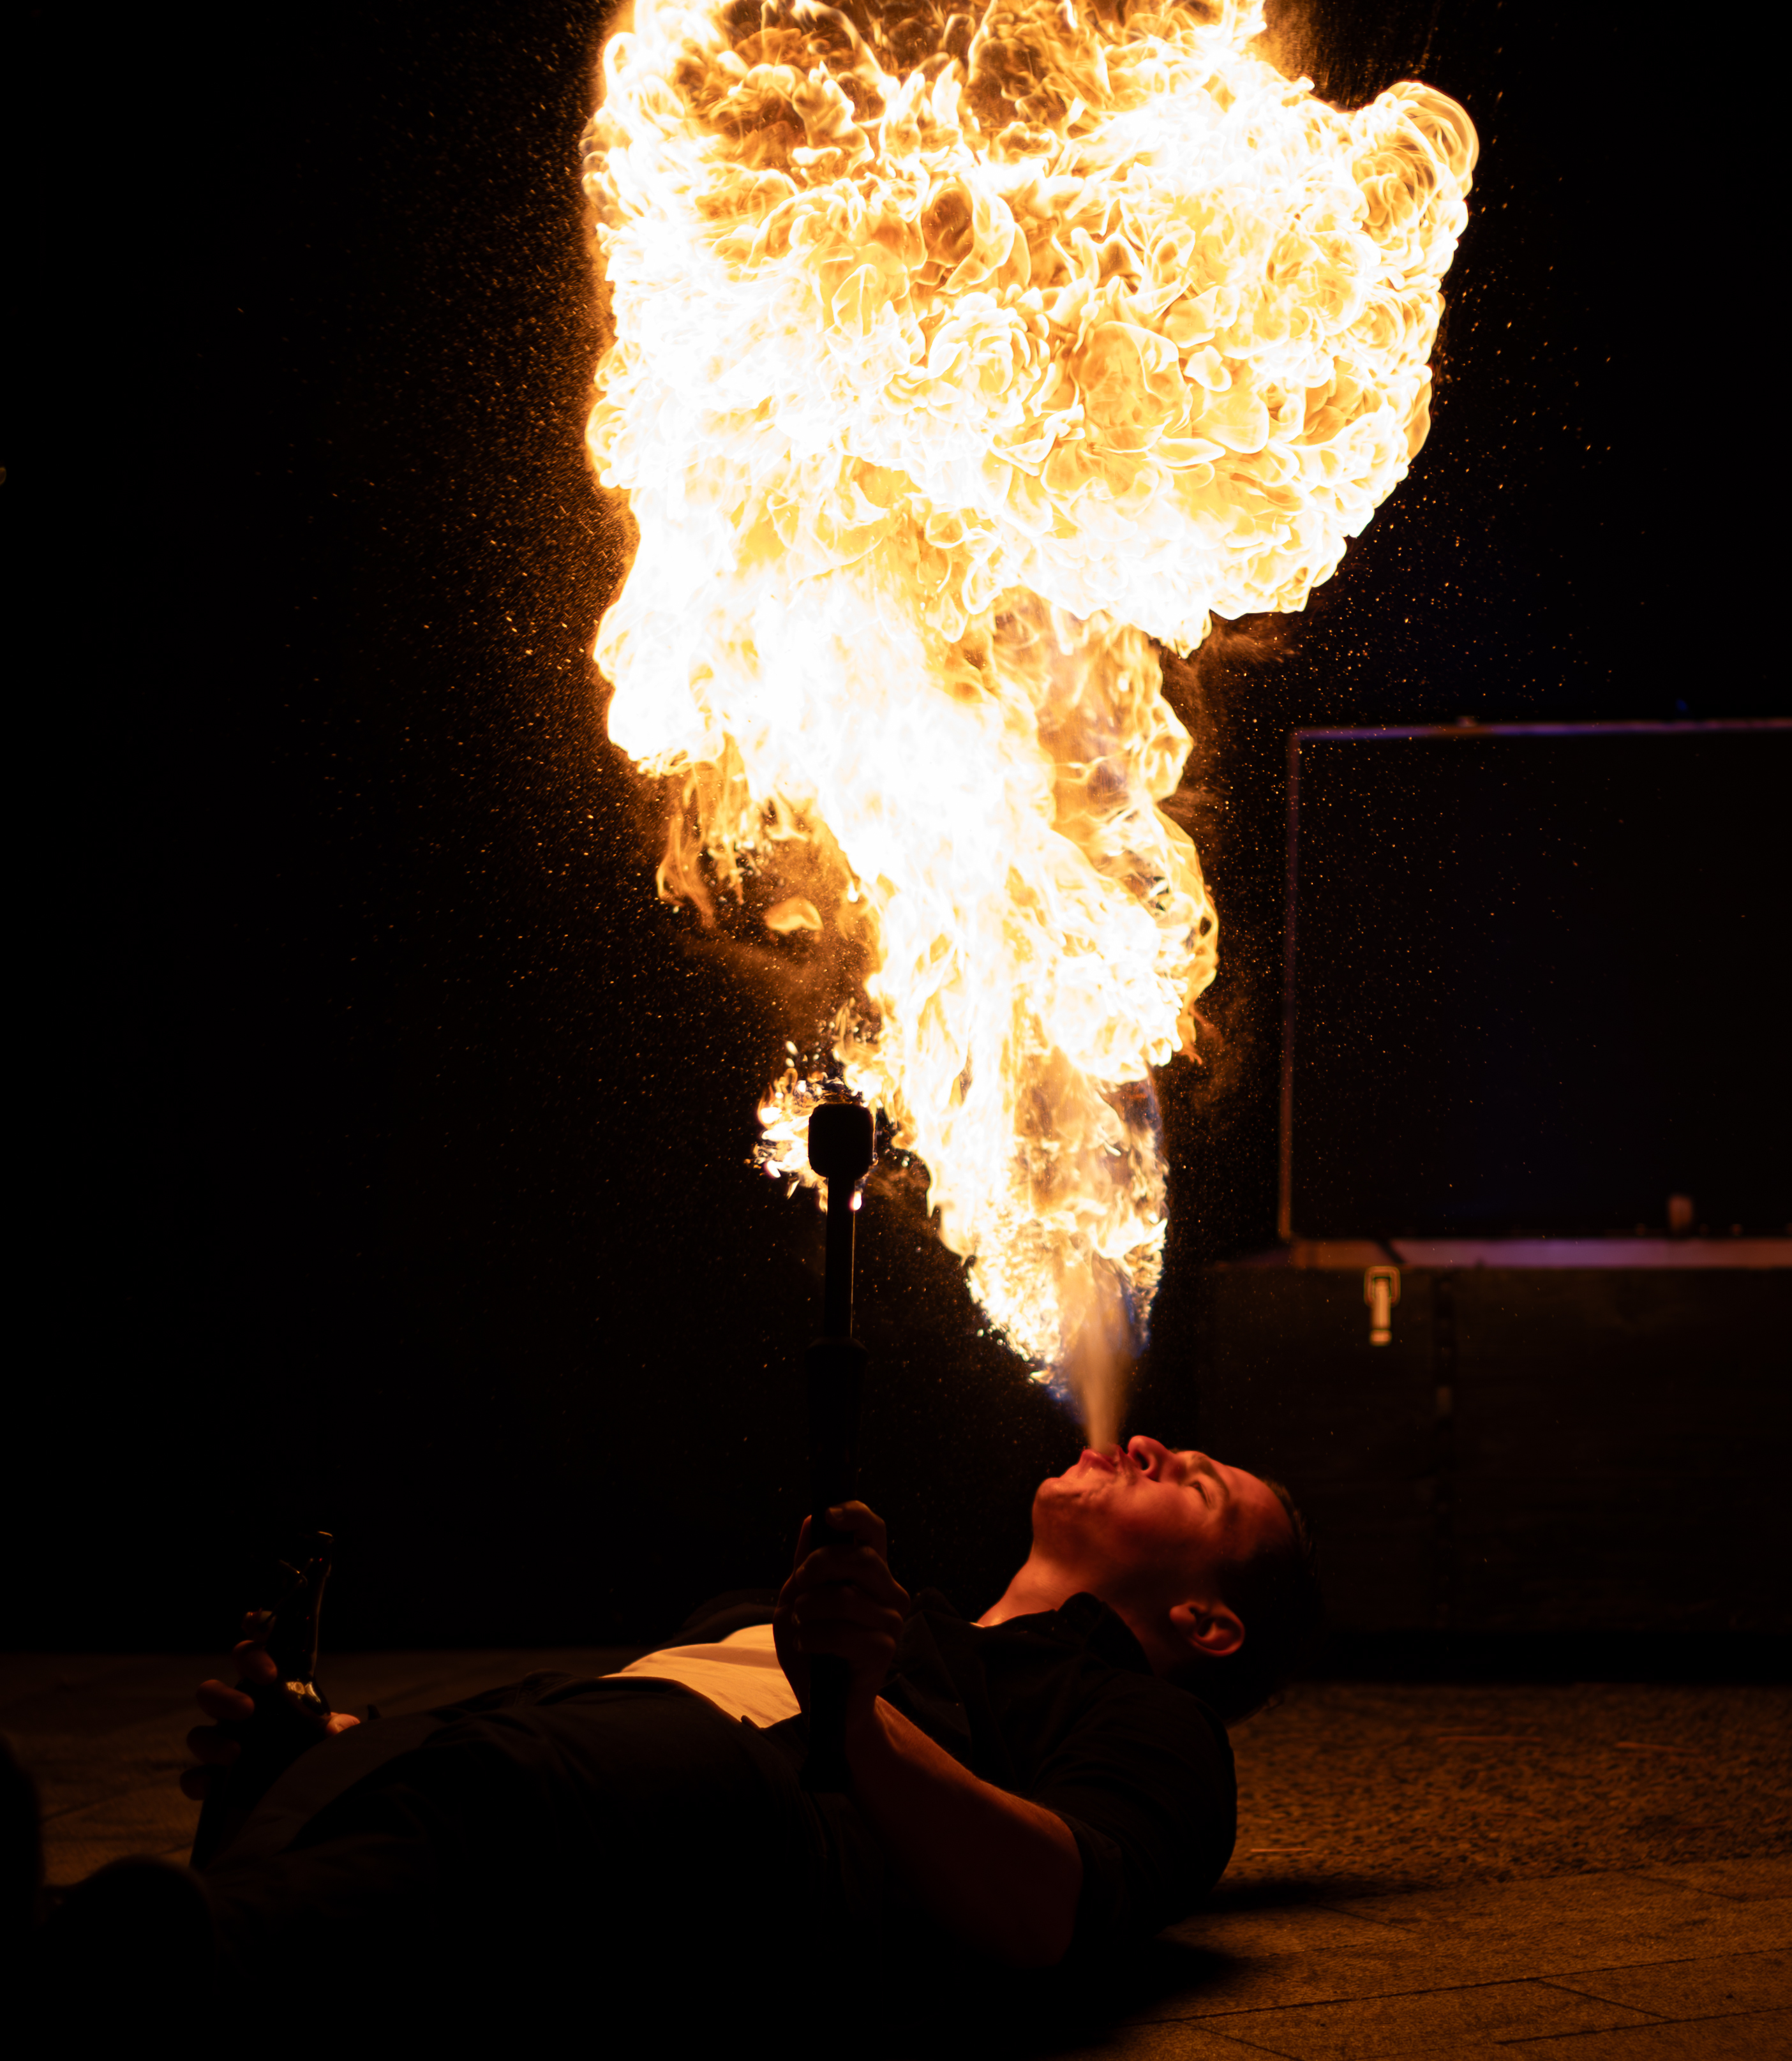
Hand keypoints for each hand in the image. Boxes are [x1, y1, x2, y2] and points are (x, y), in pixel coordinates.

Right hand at [180, 1613, 359, 1800]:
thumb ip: (336, 1727)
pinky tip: (212, 1785)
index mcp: (264, 1690)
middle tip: (248, 1708)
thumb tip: (337, 1727)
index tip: (253, 1622)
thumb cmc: (312, 1747)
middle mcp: (236, 1712)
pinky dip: (197, 1780)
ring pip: (197, 1733)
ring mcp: (221, 1744)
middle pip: (211, 1691)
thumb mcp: (329, 1735)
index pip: (250, 1654)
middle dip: (225, 1696)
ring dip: (212, 1739)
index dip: (249, 1634)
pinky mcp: (213, 1780)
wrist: (305, 1792)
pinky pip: (191, 1777)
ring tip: (235, 1752)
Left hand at [774, 1501, 908, 1731]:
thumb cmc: (813, 1646)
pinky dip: (813, 1637)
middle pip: (861, 1558)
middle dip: (819, 1565)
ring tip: (802, 1622)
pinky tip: (807, 1645)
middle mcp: (889, 1592)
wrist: (824, 1703)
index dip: (856, 1515)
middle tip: (799, 1583)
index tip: (829, 1514)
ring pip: (846, 1597)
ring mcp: (891, 1621)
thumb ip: (806, 1563)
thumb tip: (811, 1520)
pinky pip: (841, 1633)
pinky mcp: (883, 1650)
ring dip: (810, 1609)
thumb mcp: (799, 1599)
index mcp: (871, 1573)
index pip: (874, 1531)